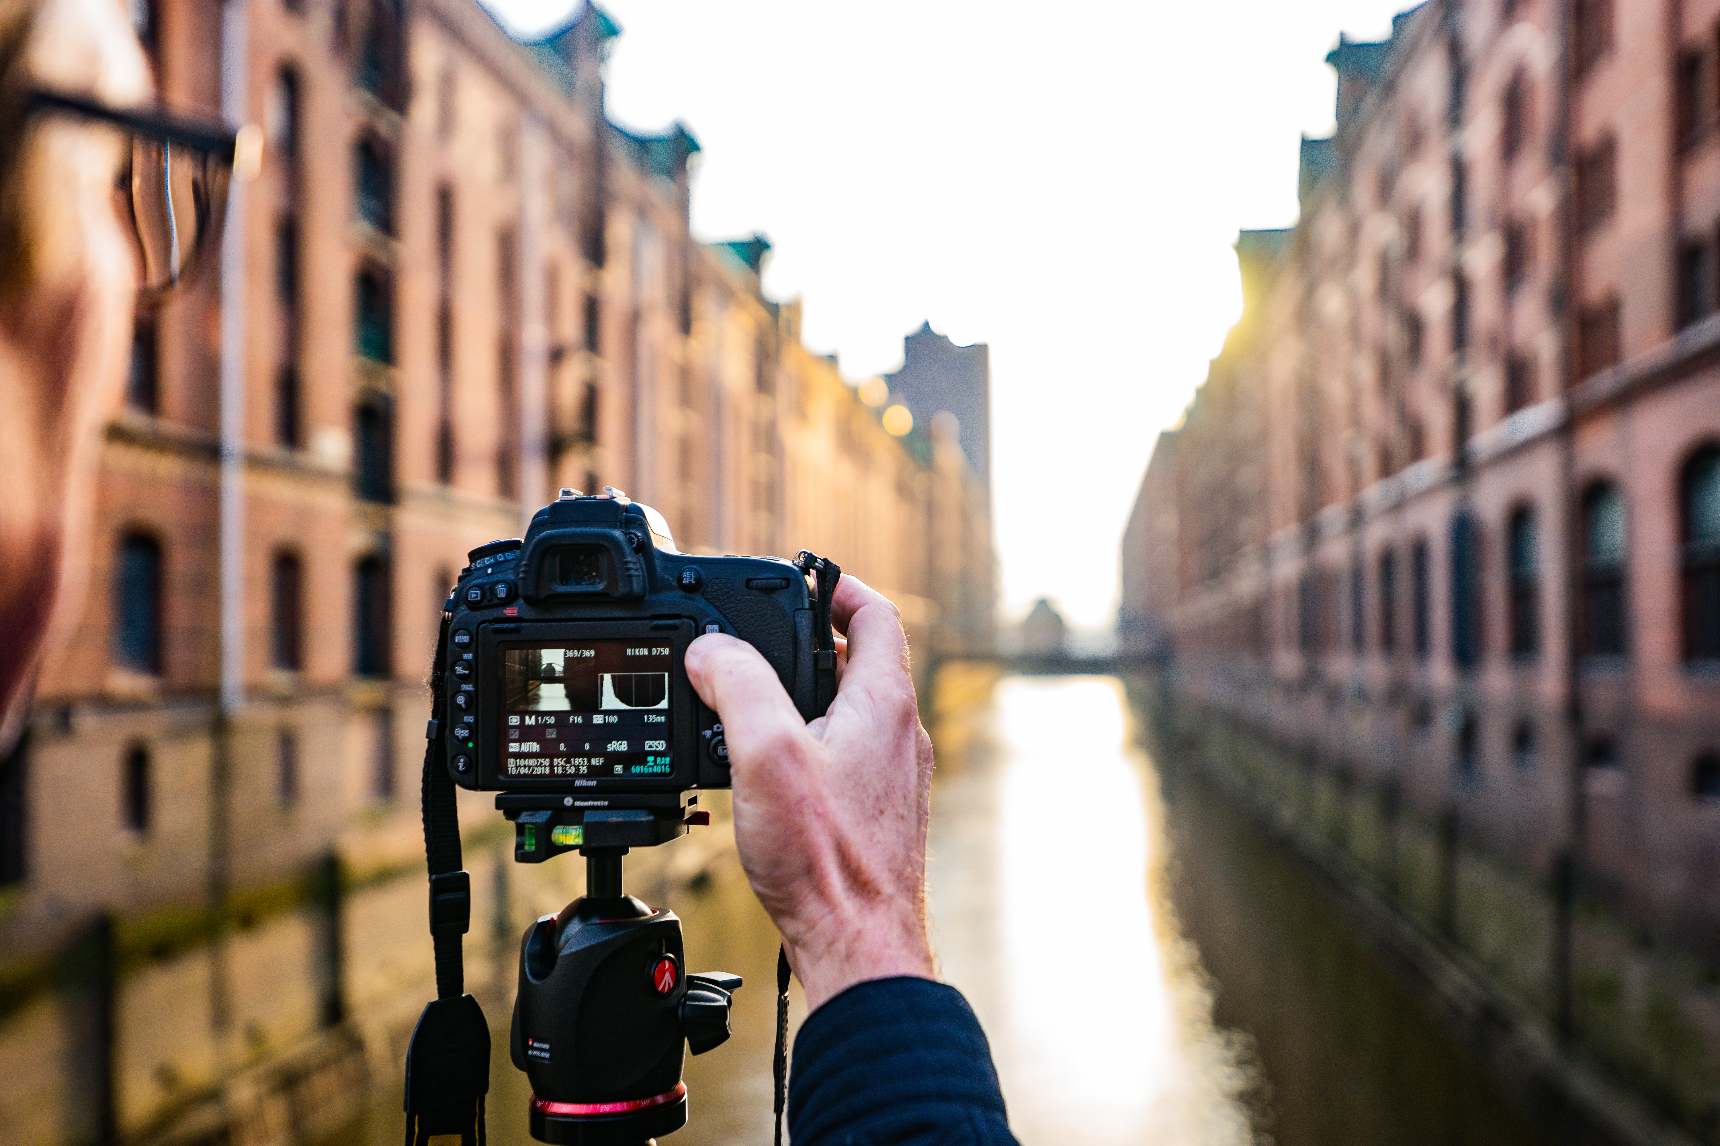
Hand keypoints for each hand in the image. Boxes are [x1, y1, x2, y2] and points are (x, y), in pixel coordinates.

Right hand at [684, 574, 935, 1010]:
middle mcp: (899, 734)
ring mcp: (892, 777)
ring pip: (847, 712)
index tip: (799, 579)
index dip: (837, 586)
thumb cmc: (826, 860)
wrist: (860, 947)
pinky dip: (806, 746)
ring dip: (801, 699)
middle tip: (752, 645)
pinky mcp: (877, 814)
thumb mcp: (766, 754)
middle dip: (802, 646)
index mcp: (883, 703)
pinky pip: (842, 757)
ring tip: (747, 707)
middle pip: (858, 661)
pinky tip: (766, 774)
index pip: (875, 613)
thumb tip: (711, 649)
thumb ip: (738, 686)